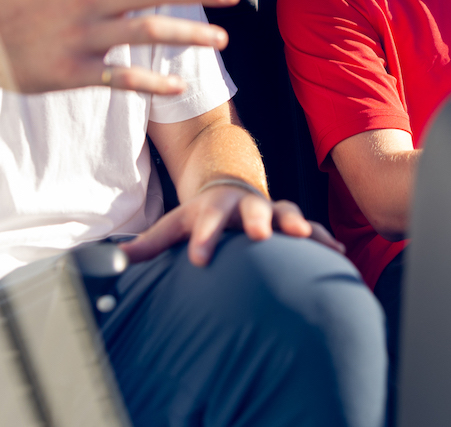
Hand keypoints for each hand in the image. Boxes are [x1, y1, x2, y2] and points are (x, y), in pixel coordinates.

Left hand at [120, 186, 344, 266]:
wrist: (230, 188)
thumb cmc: (199, 215)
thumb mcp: (174, 224)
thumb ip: (149, 245)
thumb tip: (112, 261)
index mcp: (213, 208)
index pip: (205, 222)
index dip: (203, 239)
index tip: (199, 259)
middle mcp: (243, 206)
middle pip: (250, 210)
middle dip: (255, 220)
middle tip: (258, 235)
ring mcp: (270, 211)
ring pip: (285, 213)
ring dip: (296, 223)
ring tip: (306, 236)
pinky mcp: (289, 222)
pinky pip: (311, 230)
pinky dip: (324, 240)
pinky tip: (338, 254)